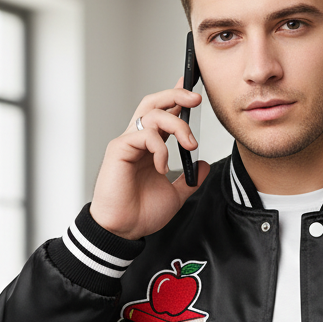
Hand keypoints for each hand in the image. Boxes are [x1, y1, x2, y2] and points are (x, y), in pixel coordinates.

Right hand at [89, 79, 209, 239]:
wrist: (124, 229)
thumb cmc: (141, 213)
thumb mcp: (175, 194)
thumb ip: (189, 179)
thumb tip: (203, 166)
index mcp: (149, 147)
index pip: (163, 114)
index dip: (177, 98)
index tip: (194, 92)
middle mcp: (137, 140)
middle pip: (154, 103)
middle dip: (176, 95)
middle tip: (196, 99)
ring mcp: (127, 143)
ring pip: (152, 114)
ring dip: (177, 125)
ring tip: (190, 145)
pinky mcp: (119, 150)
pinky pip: (145, 135)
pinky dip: (160, 148)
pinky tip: (162, 167)